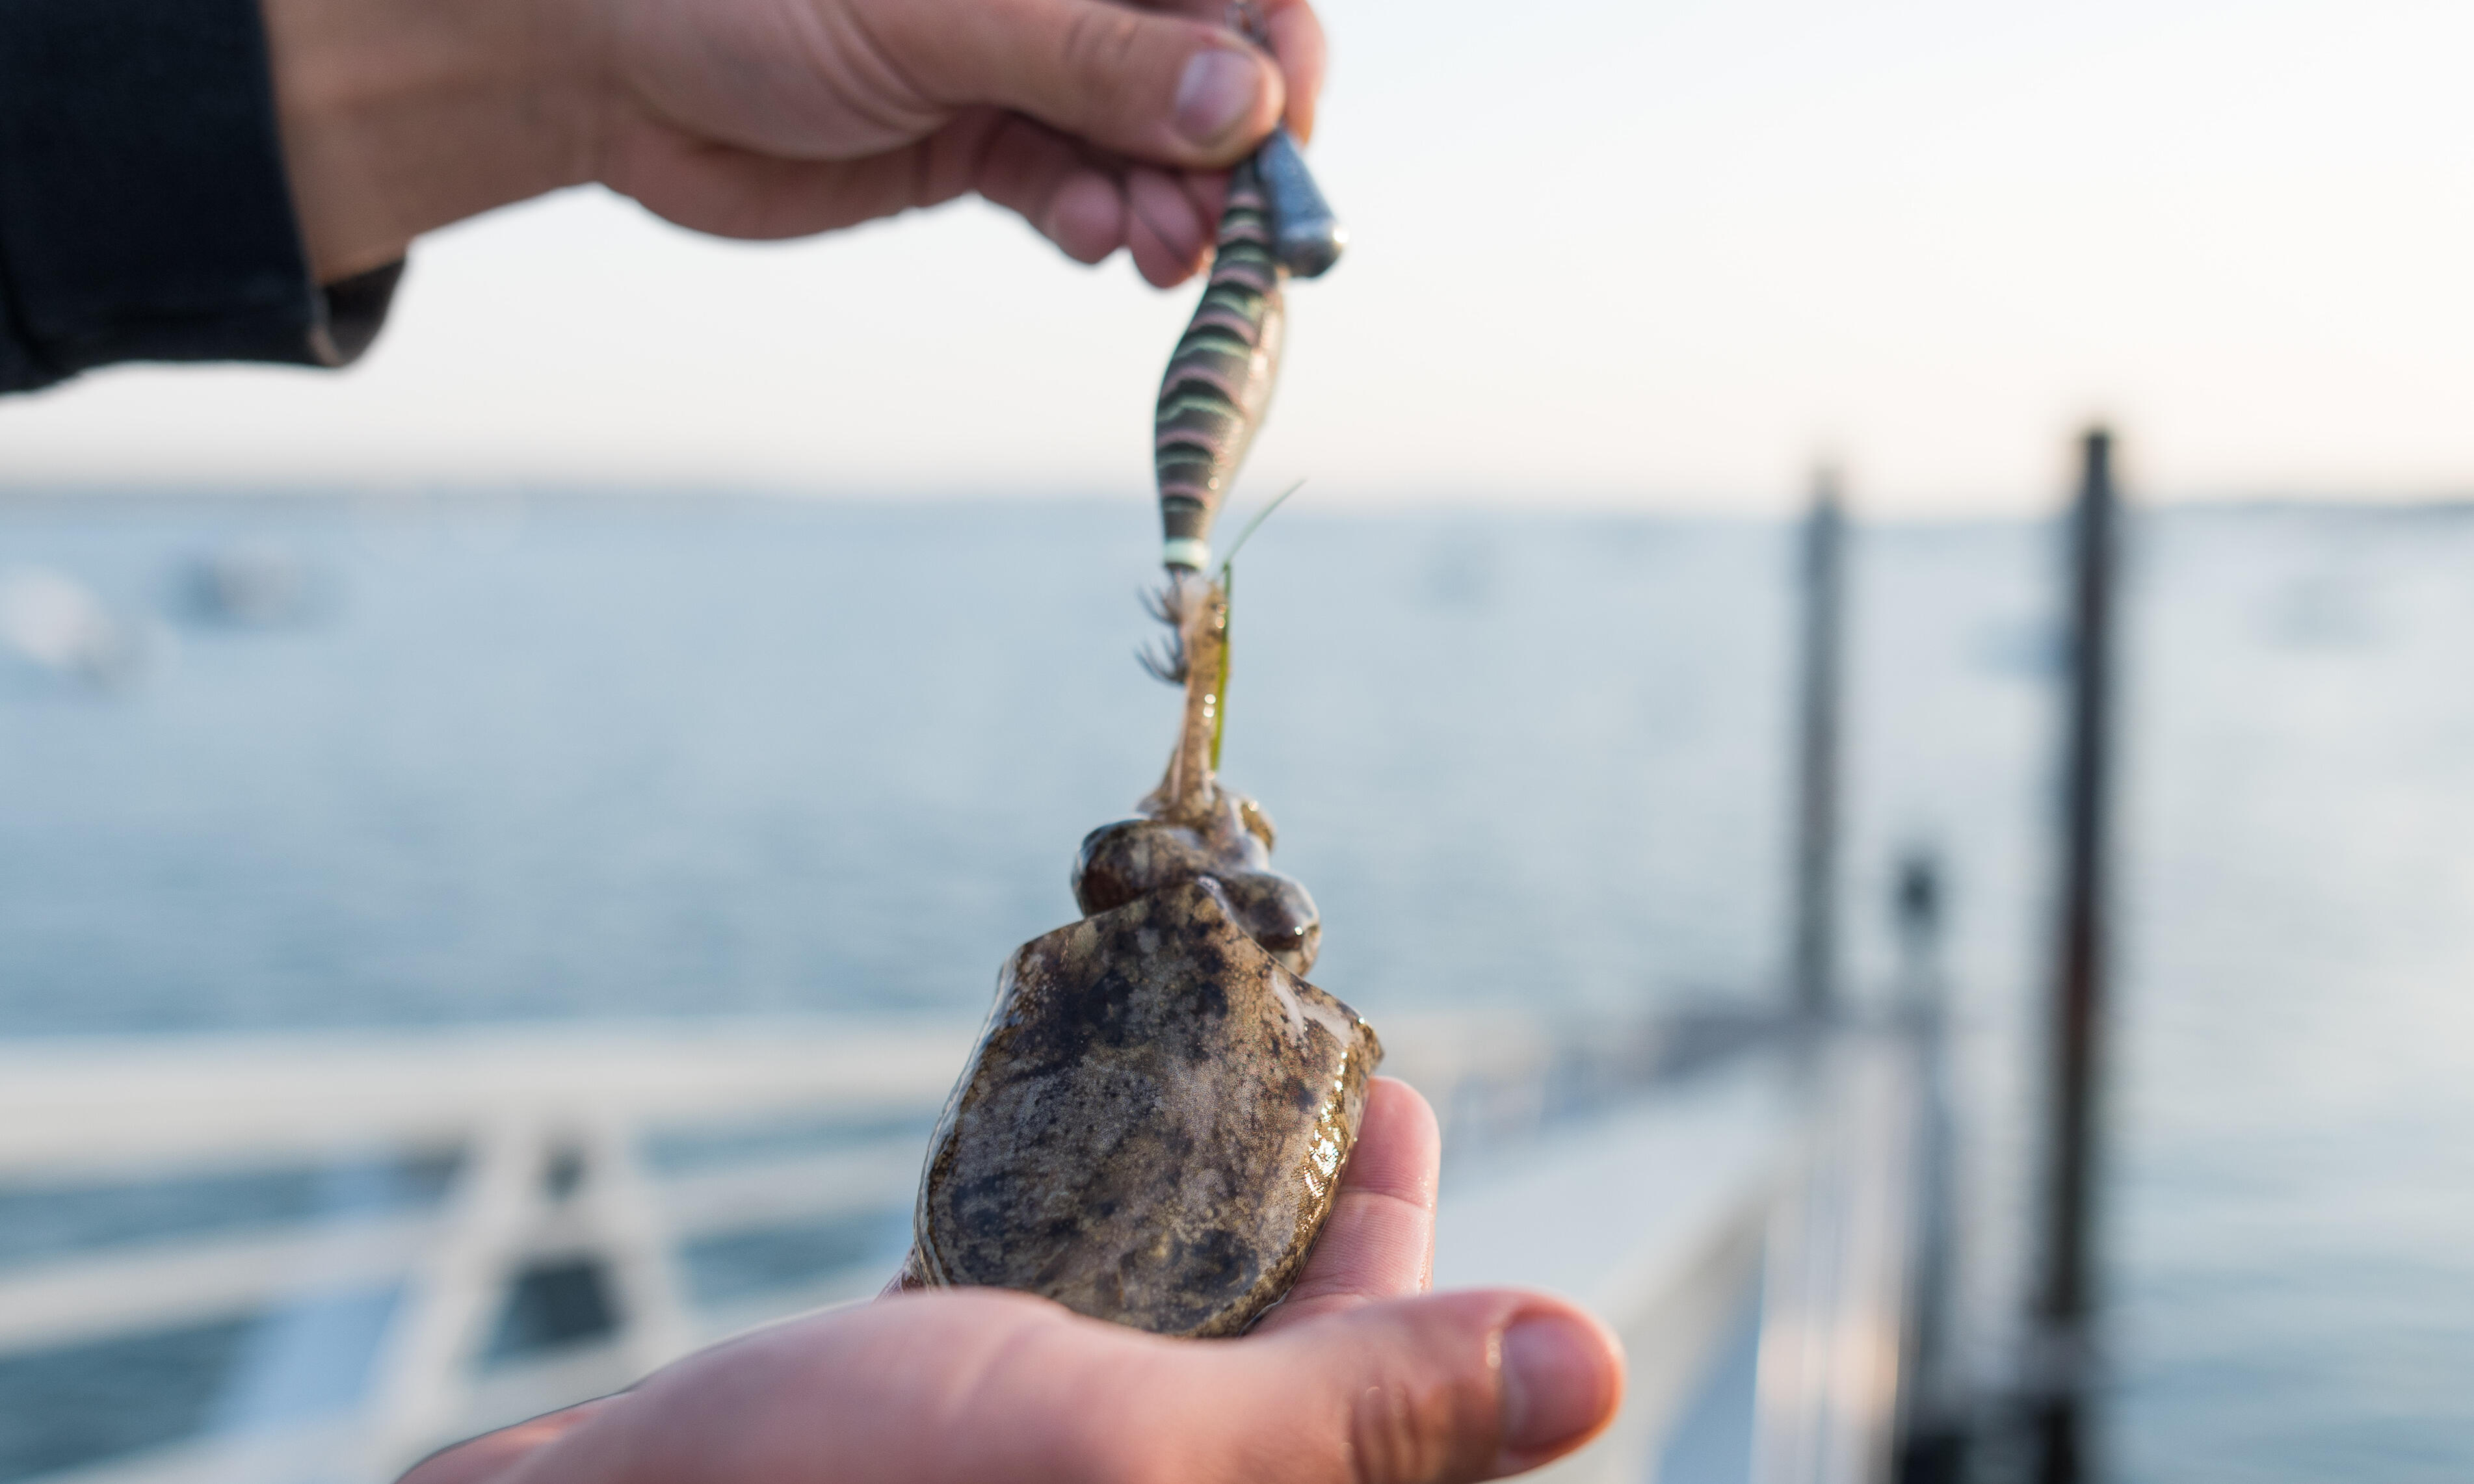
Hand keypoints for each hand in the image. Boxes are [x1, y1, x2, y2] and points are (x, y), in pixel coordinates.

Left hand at [261, 0, 1324, 287]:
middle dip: (1223, 153)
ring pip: (1148, 143)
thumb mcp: (934, 16)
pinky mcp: (981, 144)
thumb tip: (1239, 104)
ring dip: (1168, 204)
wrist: (608, 62)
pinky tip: (1090, 237)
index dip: (1272, 52)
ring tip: (1153, 253)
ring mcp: (1026, 67)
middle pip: (1203, 68)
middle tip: (1219, 234)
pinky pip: (1079, 189)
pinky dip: (1098, 221)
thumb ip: (1090, 58)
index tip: (1277, 135)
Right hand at [402, 1079, 1624, 1483]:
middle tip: (1306, 1056)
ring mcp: (1025, 1482)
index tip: (1399, 1089)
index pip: (1381, 1416)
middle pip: (1267, 1363)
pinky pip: (1023, 1331)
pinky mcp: (926, 1450)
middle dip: (1290, 1205)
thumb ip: (1362, 1417)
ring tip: (1188, 1068)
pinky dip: (1045, 1230)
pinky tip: (1045, 1134)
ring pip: (1142, 1339)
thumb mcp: (1139, 1458)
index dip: (1402, 1245)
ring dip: (1172, 1201)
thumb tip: (1593, 1360)